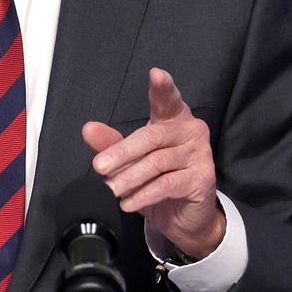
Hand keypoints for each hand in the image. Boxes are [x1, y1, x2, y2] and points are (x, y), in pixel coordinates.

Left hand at [81, 67, 224, 258]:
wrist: (184, 216)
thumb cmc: (160, 180)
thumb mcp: (132, 161)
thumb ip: (112, 143)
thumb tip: (88, 129)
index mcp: (174, 119)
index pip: (168, 99)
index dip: (163, 87)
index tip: (156, 74)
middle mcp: (191, 131)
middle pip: (152, 136)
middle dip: (122, 152)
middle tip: (99, 166)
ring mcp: (200, 154)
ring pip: (157, 163)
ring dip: (129, 178)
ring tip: (111, 189)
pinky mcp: (203, 178)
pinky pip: (167, 184)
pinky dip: (143, 195)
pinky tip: (128, 202)